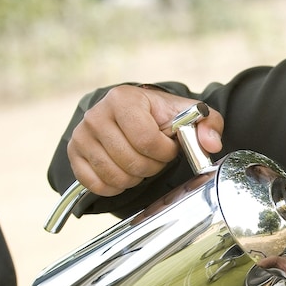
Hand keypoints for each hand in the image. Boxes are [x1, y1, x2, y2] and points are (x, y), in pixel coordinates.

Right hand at [67, 84, 224, 195]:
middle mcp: (96, 115)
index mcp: (124, 99)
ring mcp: (81, 135)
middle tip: (156, 157)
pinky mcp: (74, 154)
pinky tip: (125, 172)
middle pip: (131, 161)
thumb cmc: (162, 116)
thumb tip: (211, 145)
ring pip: (115, 176)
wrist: (132, 114)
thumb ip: (209, 125)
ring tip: (141, 162)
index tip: (169, 147)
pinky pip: (97, 185)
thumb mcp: (190, 114)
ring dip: (135, 178)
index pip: (146, 140)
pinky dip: (115, 186)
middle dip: (152, 166)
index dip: (164, 152)